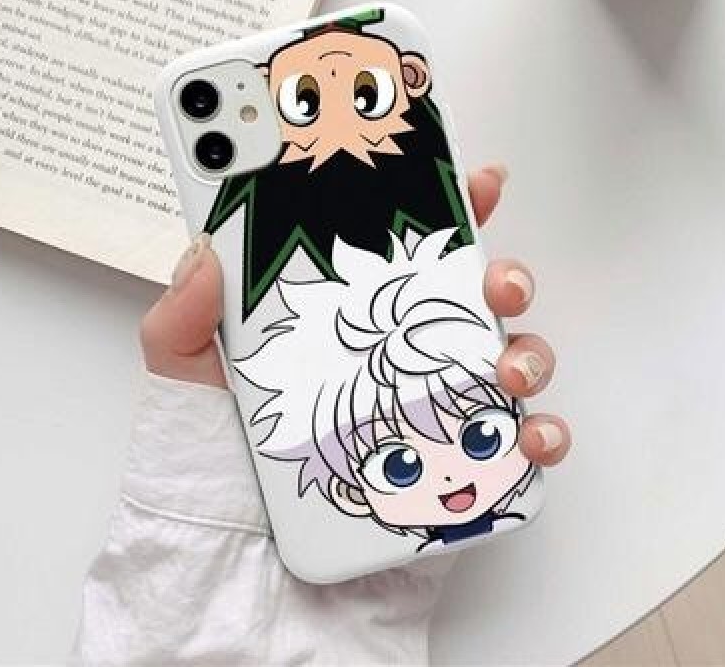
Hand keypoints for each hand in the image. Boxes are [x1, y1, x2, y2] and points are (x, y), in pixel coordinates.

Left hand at [140, 165, 570, 466]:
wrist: (244, 544)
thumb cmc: (221, 450)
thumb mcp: (187, 371)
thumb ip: (184, 314)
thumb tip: (207, 253)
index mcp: (352, 313)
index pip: (407, 246)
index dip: (445, 206)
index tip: (471, 181)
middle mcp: (404, 349)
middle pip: (475, 294)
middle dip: (503, 274)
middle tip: (495, 283)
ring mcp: (438, 400)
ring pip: (511, 355)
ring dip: (529, 351)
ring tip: (507, 369)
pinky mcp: (459, 457)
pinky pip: (518, 440)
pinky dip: (540, 433)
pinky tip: (529, 437)